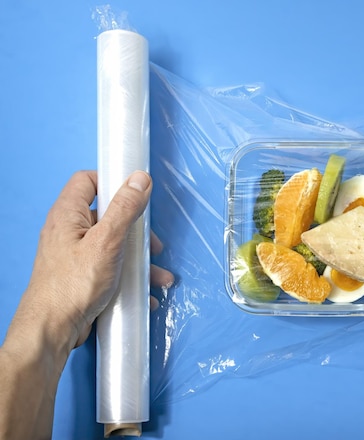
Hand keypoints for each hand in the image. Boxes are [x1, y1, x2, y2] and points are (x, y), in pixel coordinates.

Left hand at [0, 170, 173, 439]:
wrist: (53, 330)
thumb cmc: (75, 284)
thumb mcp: (107, 242)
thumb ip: (125, 209)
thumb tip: (140, 178)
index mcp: (68, 215)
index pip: (87, 181)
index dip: (112, 181)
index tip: (137, 194)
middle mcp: (68, 231)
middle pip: (108, 216)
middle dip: (137, 231)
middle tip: (153, 246)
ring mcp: (74, 255)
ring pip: (114, 246)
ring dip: (139, 260)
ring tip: (159, 277)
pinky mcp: (82, 277)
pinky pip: (111, 268)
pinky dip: (129, 277)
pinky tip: (145, 293)